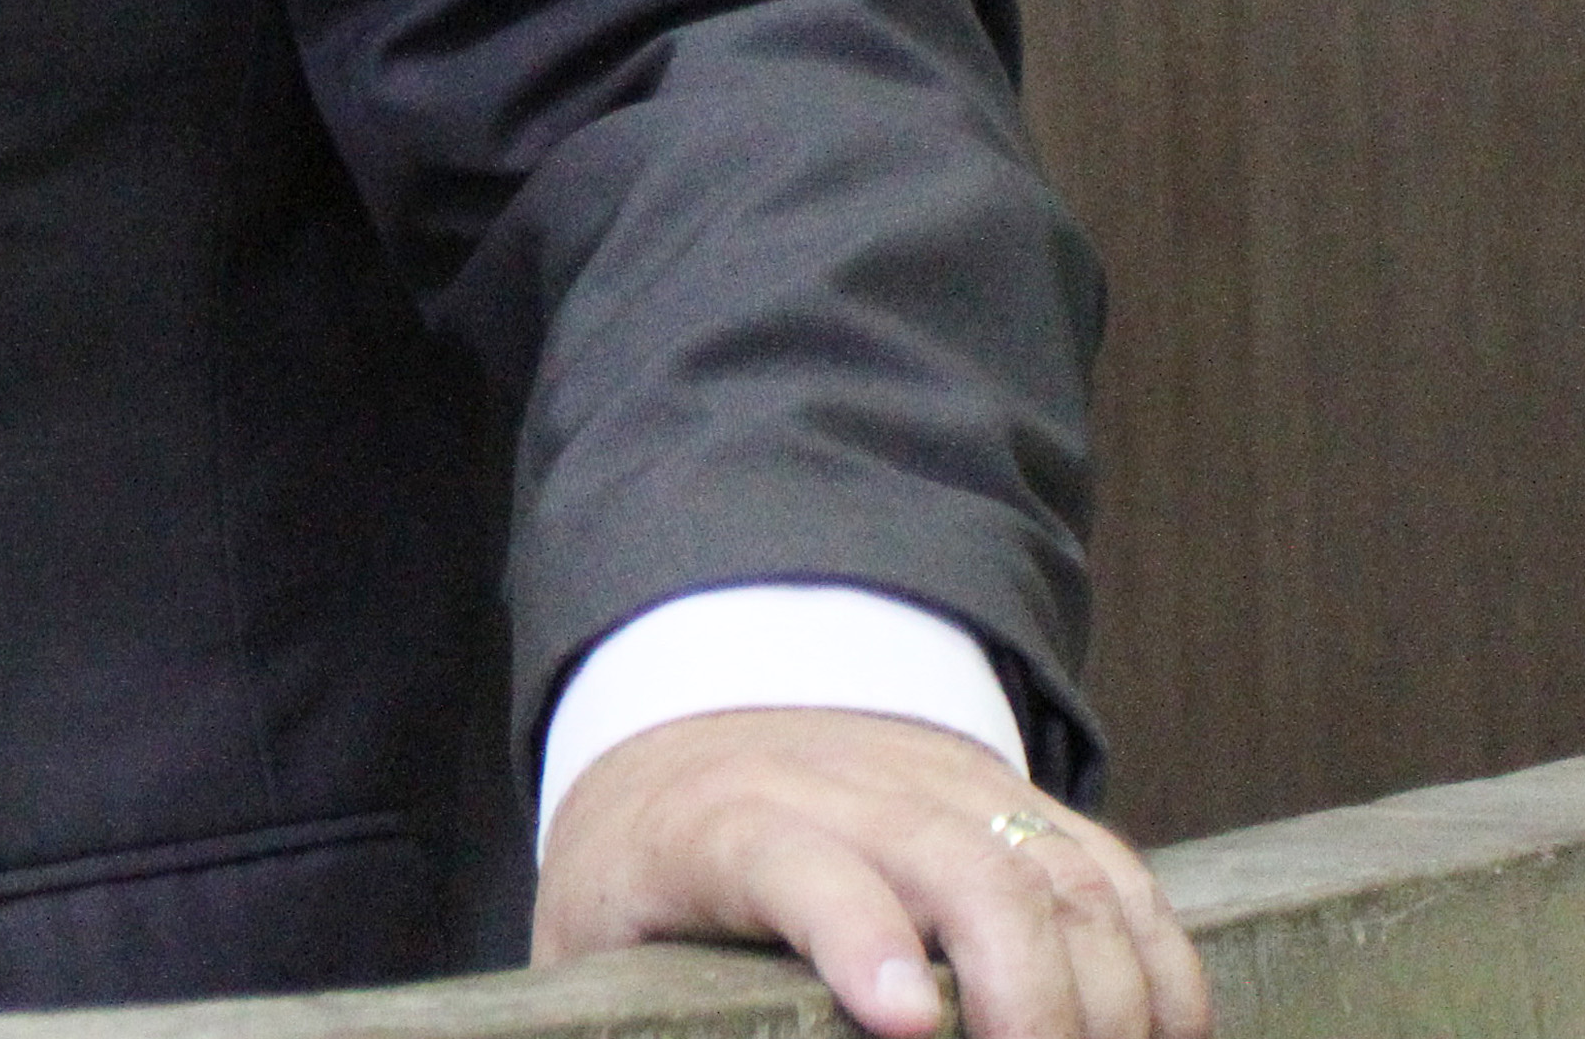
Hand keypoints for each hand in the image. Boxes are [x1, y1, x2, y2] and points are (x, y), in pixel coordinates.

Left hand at [538, 707, 1207, 1038]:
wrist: (686, 742)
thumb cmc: (641, 882)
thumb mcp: (594, 946)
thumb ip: (631, 1011)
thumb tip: (676, 1038)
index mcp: (715, 826)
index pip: (793, 862)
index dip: (856, 933)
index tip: (906, 1022)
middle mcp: (838, 787)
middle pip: (960, 866)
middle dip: (1026, 994)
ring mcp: (940, 785)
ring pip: (1058, 871)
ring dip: (1110, 996)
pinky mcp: (1013, 803)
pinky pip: (1112, 874)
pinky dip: (1158, 968)